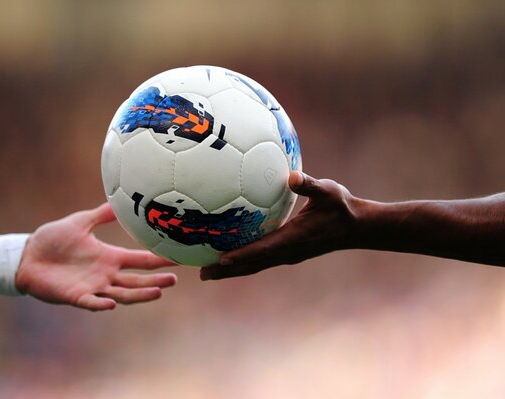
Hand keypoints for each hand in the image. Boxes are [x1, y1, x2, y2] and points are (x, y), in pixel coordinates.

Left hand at [15, 203, 176, 310]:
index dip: (159, 259)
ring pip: (122, 294)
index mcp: (109, 257)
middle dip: (155, 281)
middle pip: (137, 281)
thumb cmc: (52, 240)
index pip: (140, 260)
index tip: (178, 257)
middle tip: (174, 280)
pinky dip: (102, 304)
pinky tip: (112, 303)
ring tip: (157, 292)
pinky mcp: (75, 296)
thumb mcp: (80, 222)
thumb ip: (101, 214)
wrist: (27, 255)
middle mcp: (106, 274)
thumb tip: (119, 201)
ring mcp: (92, 287)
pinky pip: (91, 302)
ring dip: (139, 295)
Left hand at [201, 172, 357, 279]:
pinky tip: (229, 253)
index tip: (219, 259)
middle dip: (226, 271)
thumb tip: (292, 175)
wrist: (356, 227)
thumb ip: (309, 184)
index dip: (241, 255)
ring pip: (254, 265)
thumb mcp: (328, 192)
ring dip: (231, 270)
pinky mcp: (288, 252)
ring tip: (207, 271)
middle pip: (251, 265)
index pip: (262, 250)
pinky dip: (243, 260)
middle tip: (201, 275)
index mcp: (293, 239)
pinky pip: (260, 258)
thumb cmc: (342, 207)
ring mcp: (287, 254)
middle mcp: (287, 252)